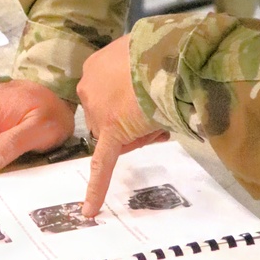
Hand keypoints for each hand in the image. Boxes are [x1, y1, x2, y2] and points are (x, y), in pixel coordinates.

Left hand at [77, 35, 166, 217]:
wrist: (171, 54)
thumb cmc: (162, 49)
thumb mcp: (140, 52)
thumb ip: (134, 70)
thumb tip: (148, 83)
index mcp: (94, 68)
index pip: (106, 98)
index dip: (128, 104)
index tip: (146, 97)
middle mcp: (89, 89)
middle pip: (109, 119)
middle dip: (133, 121)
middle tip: (156, 107)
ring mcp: (99, 113)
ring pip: (119, 137)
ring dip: (140, 133)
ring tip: (161, 113)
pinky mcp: (112, 134)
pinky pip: (102, 165)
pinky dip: (97, 188)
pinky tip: (90, 210)